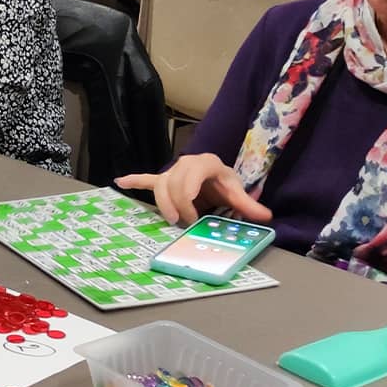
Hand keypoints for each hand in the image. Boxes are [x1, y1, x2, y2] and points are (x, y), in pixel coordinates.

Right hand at [114, 154, 272, 226]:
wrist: (217, 178)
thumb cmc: (225, 184)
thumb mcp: (236, 192)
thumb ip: (248, 205)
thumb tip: (266, 216)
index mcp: (205, 163)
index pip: (191, 176)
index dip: (188, 197)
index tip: (193, 217)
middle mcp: (186, 164)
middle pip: (173, 183)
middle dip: (178, 205)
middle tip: (185, 223)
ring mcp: (172, 172)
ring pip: (160, 185)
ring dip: (163, 203)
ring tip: (170, 219)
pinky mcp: (164, 179)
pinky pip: (147, 180)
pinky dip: (134, 181)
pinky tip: (120, 182)